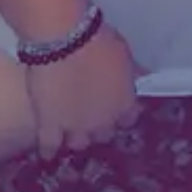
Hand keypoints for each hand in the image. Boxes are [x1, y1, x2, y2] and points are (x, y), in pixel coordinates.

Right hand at [24, 21, 142, 157]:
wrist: (66, 41)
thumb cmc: (98, 40)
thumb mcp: (123, 54)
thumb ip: (131, 72)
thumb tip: (144, 75)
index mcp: (124, 103)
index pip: (128, 118)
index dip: (121, 113)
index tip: (116, 107)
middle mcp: (103, 121)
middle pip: (103, 134)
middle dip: (98, 126)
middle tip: (91, 116)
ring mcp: (75, 127)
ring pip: (78, 143)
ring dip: (76, 137)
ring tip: (69, 131)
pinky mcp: (50, 126)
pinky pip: (49, 145)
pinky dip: (49, 149)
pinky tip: (48, 151)